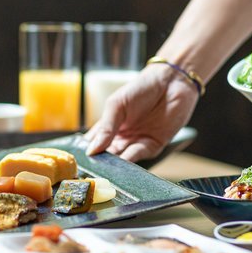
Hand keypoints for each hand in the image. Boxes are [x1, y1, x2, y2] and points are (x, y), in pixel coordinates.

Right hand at [84, 65, 198, 162]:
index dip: (88, 151)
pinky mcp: (153, 146)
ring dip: (114, 165)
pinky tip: (121, 164)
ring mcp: (136, 141)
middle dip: (100, 162)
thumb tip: (91, 150)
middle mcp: (122, 136)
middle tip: (93, 169)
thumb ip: (106, 128)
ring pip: (121, 158)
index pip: (94, 143)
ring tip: (105, 169)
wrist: (171, 82)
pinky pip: (138, 156)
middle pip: (107, 154)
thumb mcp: (117, 105)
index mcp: (110, 125)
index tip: (80, 161)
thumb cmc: (141, 88)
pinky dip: (129, 161)